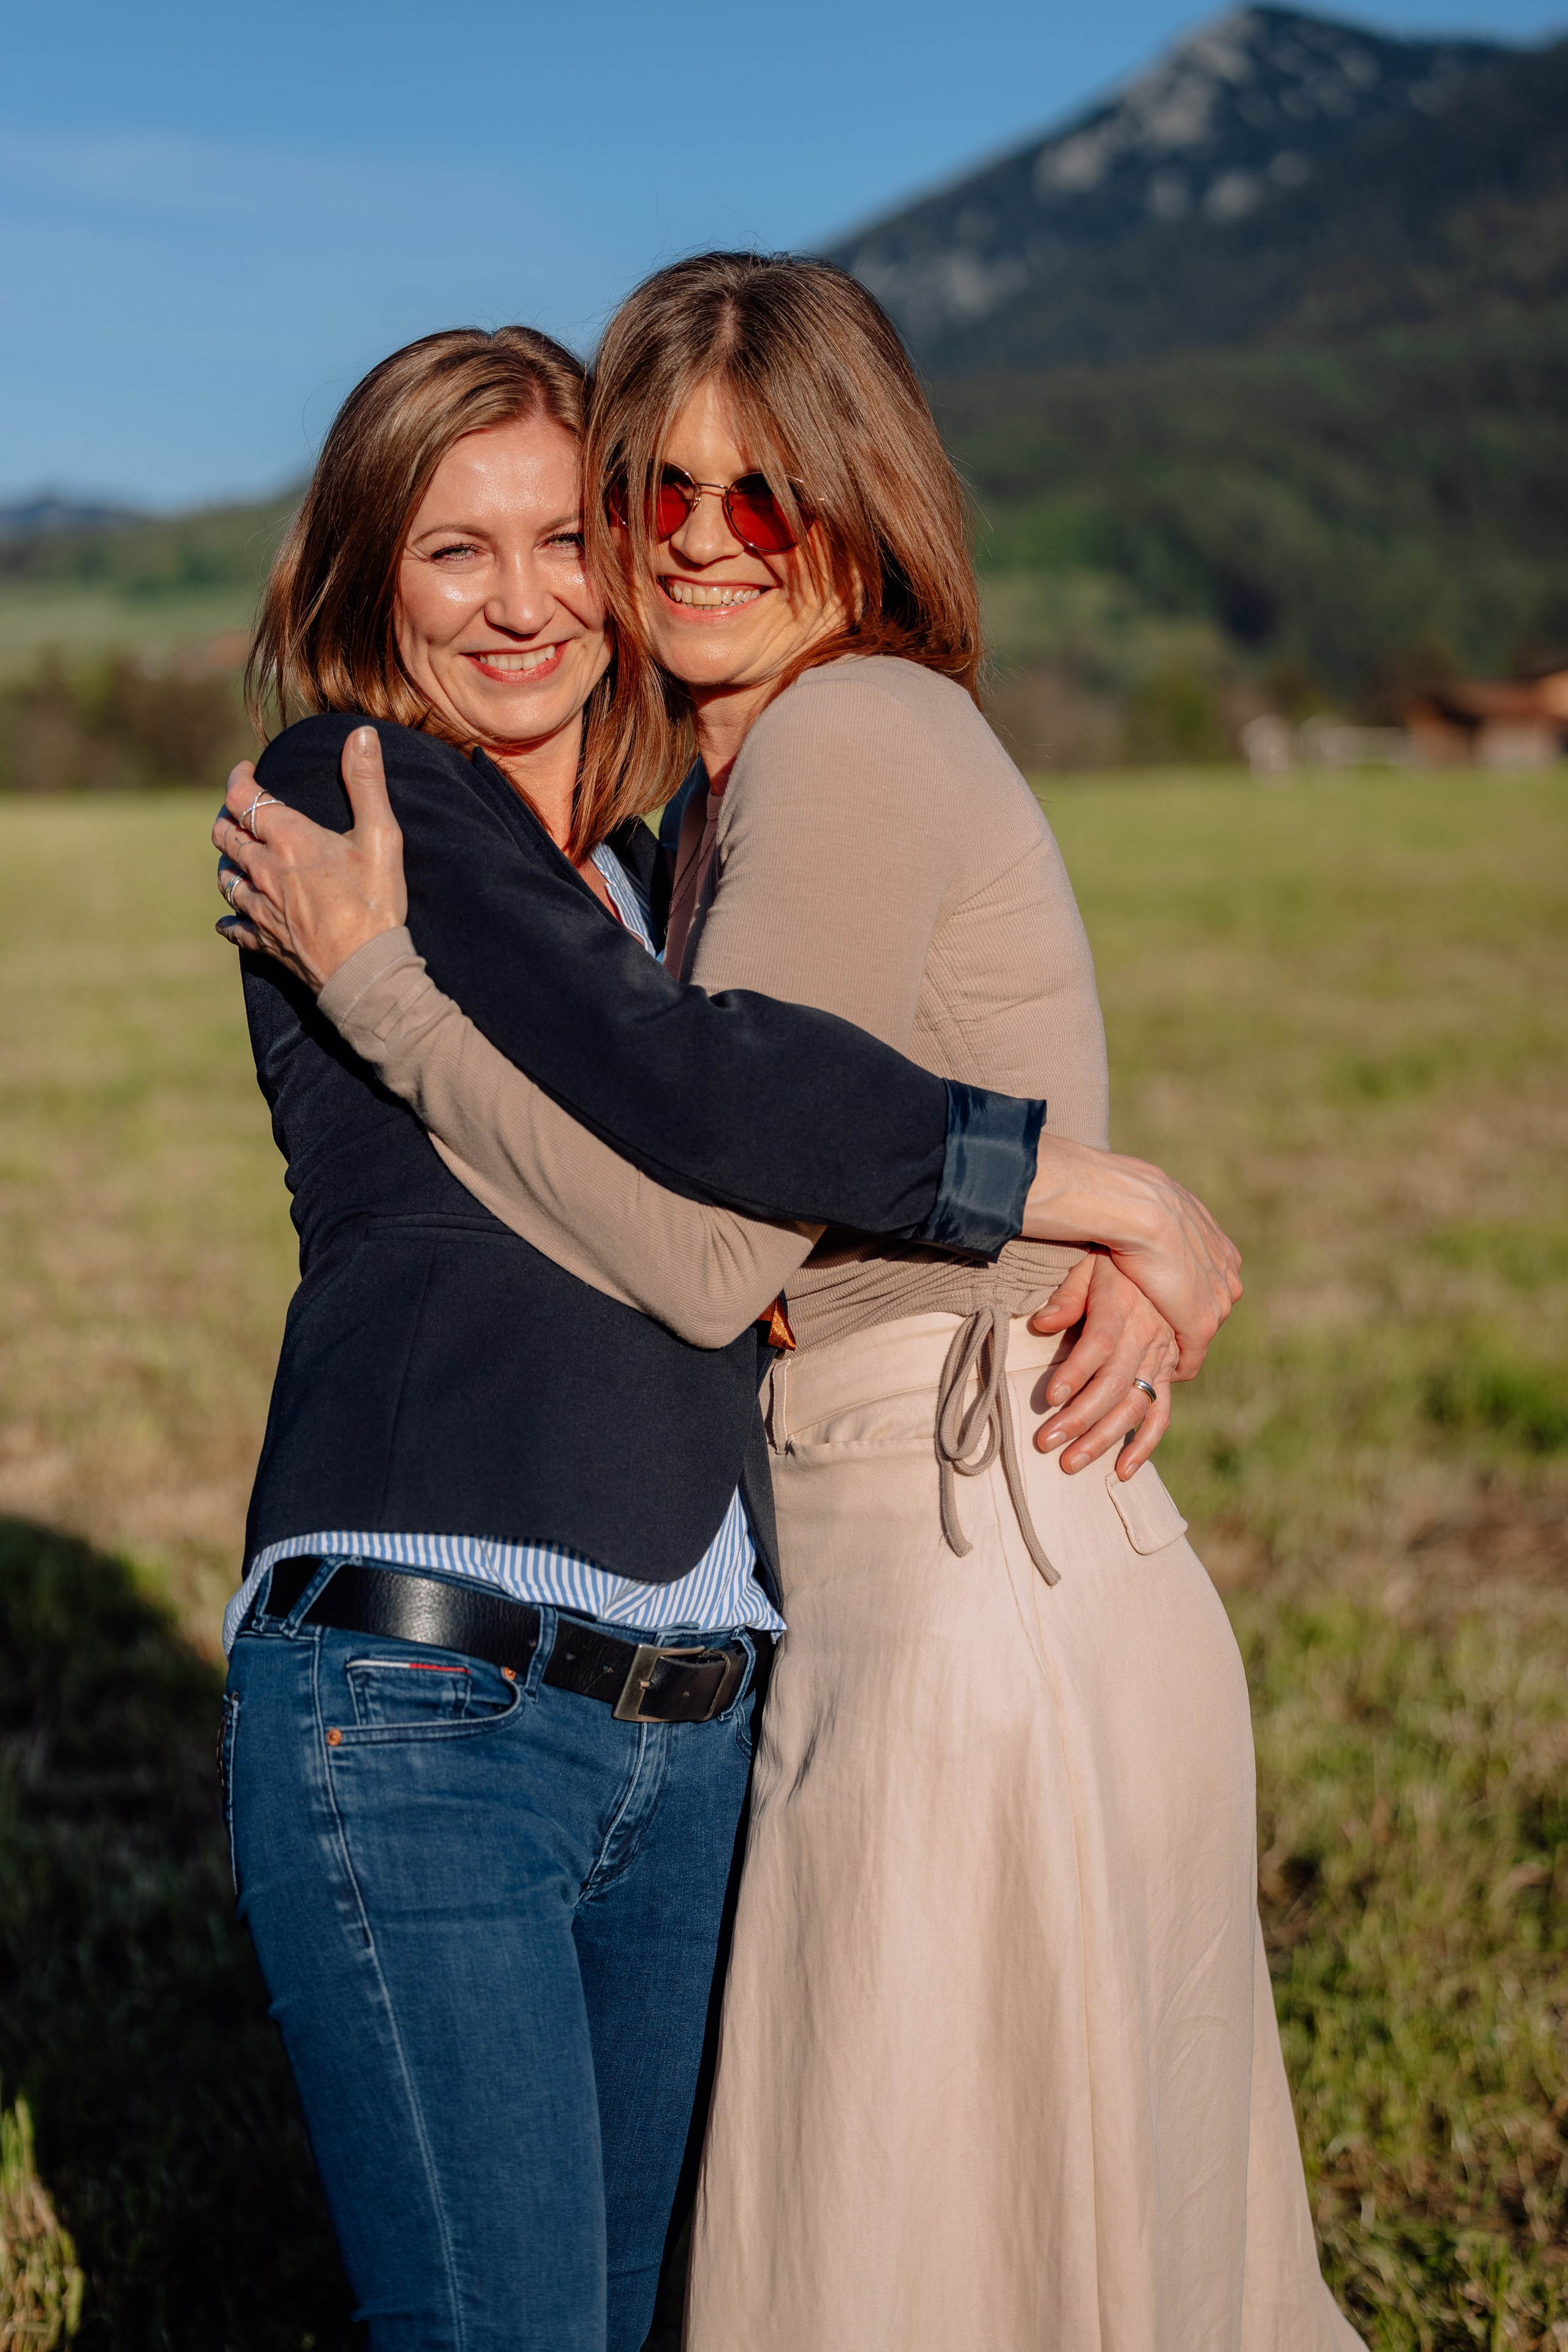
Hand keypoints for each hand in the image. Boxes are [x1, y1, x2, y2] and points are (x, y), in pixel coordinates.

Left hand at [214, 726, 407, 989]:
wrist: (366, 974)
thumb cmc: (376, 904)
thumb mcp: (382, 837)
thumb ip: (367, 783)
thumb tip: (360, 734)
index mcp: (289, 840)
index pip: (243, 798)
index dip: (237, 778)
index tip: (246, 769)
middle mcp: (264, 871)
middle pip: (226, 836)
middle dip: (228, 816)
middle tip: (240, 809)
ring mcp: (261, 909)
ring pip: (226, 877)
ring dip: (229, 861)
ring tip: (239, 855)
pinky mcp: (265, 942)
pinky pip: (234, 926)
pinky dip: (231, 917)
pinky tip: (231, 917)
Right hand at [1019, 1133, 1241, 1378]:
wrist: (1140, 1211)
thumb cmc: (1133, 1209)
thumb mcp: (1145, 1223)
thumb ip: (1155, 1235)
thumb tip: (1152, 1238)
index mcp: (1219, 1245)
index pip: (1209, 1281)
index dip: (1185, 1294)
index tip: (1164, 1304)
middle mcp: (1227, 1273)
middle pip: (1212, 1306)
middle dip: (1188, 1318)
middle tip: (1159, 1329)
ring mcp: (1219, 1299)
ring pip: (1203, 1330)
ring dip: (1182, 1341)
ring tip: (1156, 1352)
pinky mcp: (1202, 1323)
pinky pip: (1193, 1355)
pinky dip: (1179, 1364)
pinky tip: (1161, 1369)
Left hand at [1026, 1253, 1177, 1479]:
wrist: (1167, 1255)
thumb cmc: (1114, 1262)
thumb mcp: (1090, 1265)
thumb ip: (1067, 1296)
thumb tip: (1041, 1323)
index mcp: (1123, 1305)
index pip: (1099, 1344)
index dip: (1076, 1372)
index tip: (1049, 1397)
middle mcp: (1146, 1335)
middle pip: (1114, 1383)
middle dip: (1080, 1418)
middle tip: (1046, 1442)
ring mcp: (1161, 1357)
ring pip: (1134, 1405)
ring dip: (1103, 1438)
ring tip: (1070, 1463)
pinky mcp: (1169, 1372)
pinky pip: (1160, 1413)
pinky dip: (1145, 1445)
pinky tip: (1123, 1471)